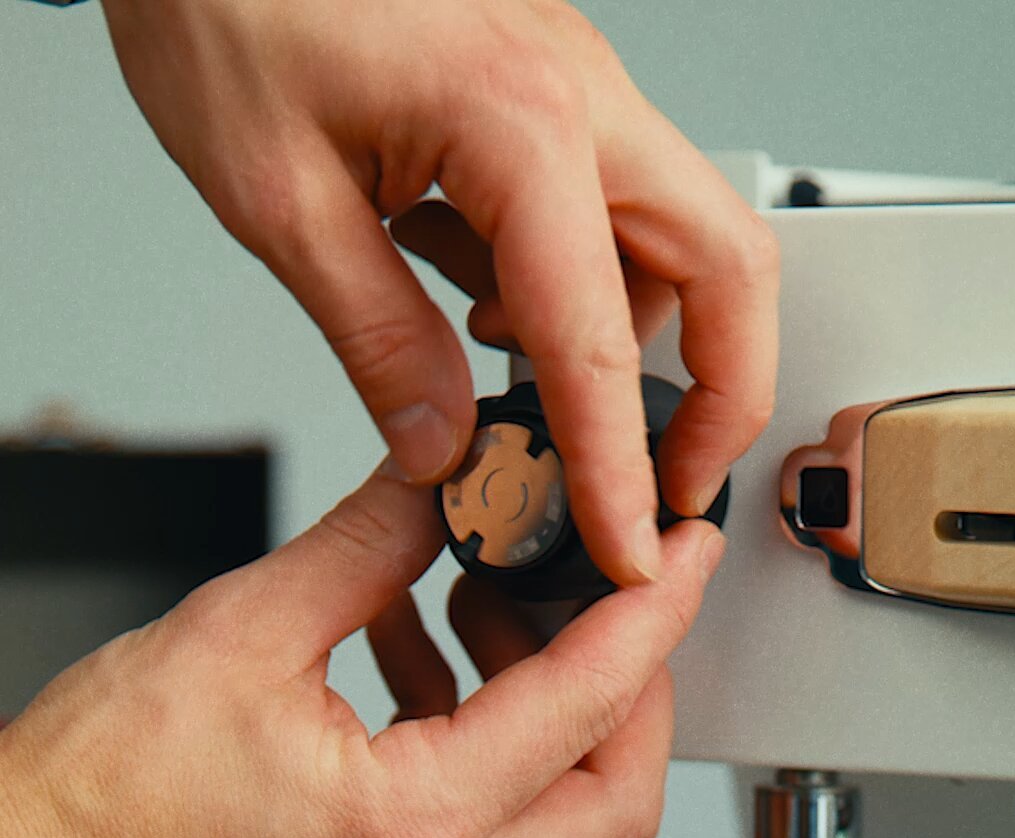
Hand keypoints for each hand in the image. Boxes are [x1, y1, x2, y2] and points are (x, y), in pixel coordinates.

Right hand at [0, 466, 723, 837]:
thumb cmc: (92, 807)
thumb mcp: (237, 635)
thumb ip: (365, 549)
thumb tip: (440, 482)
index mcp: (410, 831)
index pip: (586, 709)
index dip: (650, 615)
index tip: (683, 554)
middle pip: (612, 802)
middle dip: (628, 686)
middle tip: (595, 589)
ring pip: (554, 828)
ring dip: (549, 714)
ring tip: (478, 605)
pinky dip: (484, 749)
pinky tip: (418, 662)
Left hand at [99, 0, 777, 586]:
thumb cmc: (226, 0)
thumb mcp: (281, 201)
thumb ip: (379, 339)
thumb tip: (444, 448)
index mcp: (519, 121)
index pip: (602, 341)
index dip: (620, 468)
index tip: (629, 547)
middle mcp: (578, 95)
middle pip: (728, 267)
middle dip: (720, 396)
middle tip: (665, 488)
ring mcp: (574, 87)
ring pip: (681, 240)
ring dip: (637, 339)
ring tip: (535, 400)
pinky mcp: (546, 92)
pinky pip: (609, 212)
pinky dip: (577, 288)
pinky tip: (488, 314)